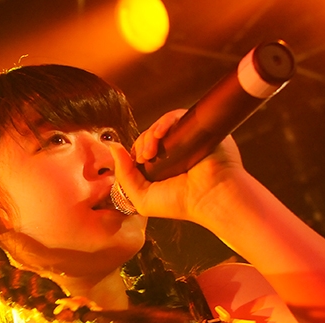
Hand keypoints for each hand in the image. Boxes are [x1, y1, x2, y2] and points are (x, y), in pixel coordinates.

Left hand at [107, 110, 248, 226]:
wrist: (211, 196)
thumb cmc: (179, 203)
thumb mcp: (141, 197)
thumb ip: (124, 175)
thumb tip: (113, 147)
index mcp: (161, 169)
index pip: (140, 151)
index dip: (133, 154)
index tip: (137, 163)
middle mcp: (173, 154)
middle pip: (148, 137)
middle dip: (141, 144)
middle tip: (145, 158)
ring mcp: (185, 140)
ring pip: (160, 127)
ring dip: (150, 135)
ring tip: (152, 151)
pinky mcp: (196, 129)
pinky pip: (176, 117)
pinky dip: (165, 122)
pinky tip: (161, 134)